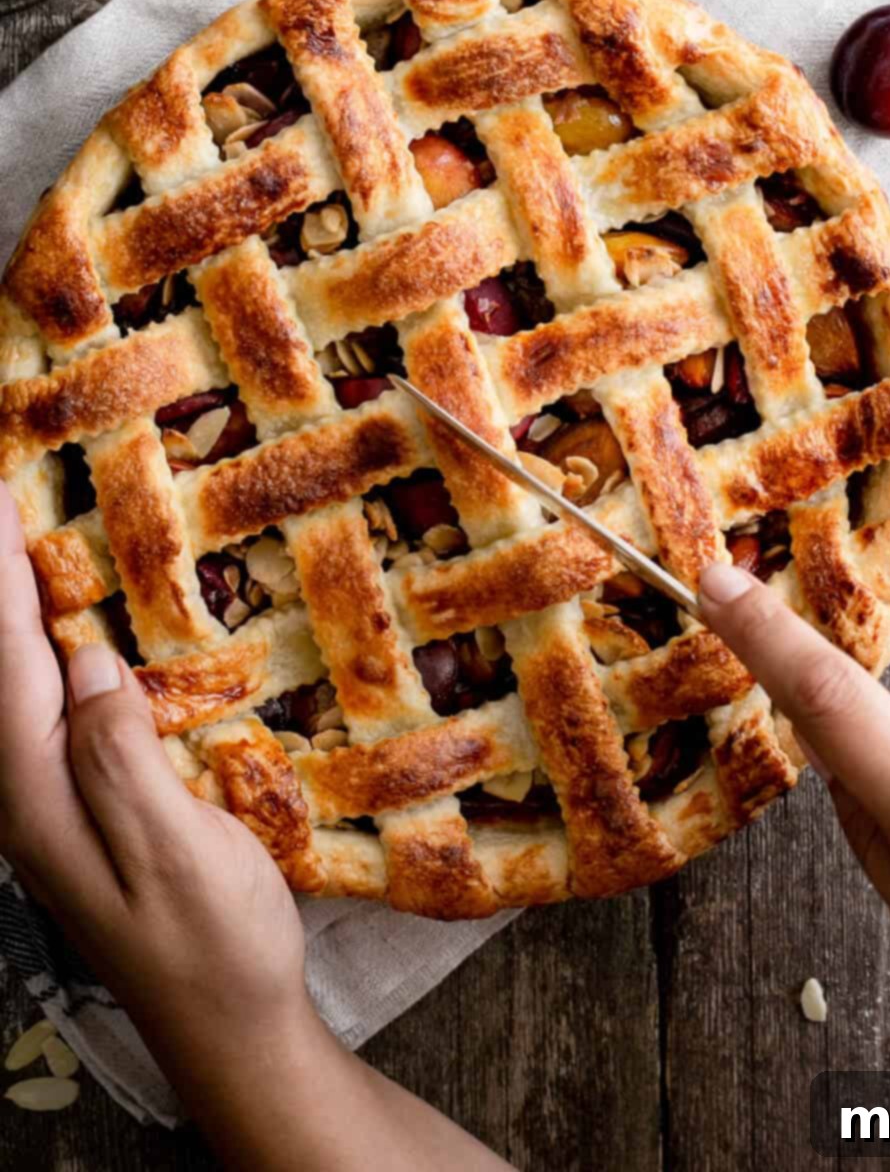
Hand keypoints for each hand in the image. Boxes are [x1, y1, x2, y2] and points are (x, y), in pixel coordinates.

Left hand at [0, 482, 307, 1053]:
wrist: (228, 1027)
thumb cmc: (212, 944)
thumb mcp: (174, 850)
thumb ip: (119, 755)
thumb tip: (87, 662)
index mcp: (40, 796)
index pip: (8, 660)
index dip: (1, 575)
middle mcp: (28, 795)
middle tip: (6, 501)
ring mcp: (50, 805)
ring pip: (17, 685)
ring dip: (18, 613)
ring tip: (24, 547)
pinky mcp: (82, 809)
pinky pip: (47, 708)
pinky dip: (47, 652)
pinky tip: (73, 634)